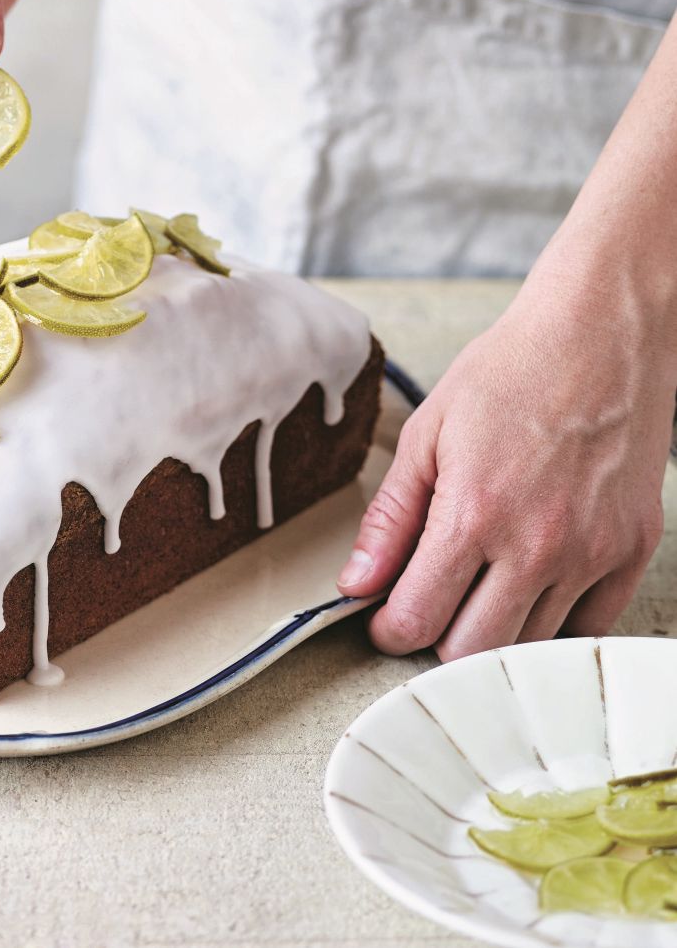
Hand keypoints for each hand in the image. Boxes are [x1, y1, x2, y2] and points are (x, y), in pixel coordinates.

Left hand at [337, 270, 672, 659]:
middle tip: (428, 602)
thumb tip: (356, 581)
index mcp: (474, 512)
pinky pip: (587, 628)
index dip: (388, 628)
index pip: (417, 619)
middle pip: (472, 652)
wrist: (600, 334)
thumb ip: (390, 517)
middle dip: (436, 637)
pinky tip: (530, 583)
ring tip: (480, 582)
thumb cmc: (512, 371)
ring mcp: (590, 554)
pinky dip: (552, 619)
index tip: (384, 618)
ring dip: (494, 630)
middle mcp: (536, 545)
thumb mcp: (427, 433)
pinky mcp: (631, 552)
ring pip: (529, 648)